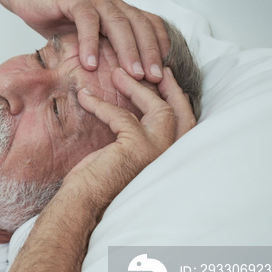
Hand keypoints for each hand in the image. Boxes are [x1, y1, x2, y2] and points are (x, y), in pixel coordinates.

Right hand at [16, 0, 168, 82]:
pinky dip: (90, 42)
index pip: (149, 24)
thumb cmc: (57, 20)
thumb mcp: (86, 38)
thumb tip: (122, 80)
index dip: (159, 46)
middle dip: (148, 52)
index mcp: (118, 10)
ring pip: (118, 22)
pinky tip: (90, 63)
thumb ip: (104, 50)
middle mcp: (111, 2)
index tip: (165, 71)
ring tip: (131, 73)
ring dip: (127, 49)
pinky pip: (87, 20)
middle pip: (138, 25)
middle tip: (153, 77)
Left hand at [62, 67, 194, 213]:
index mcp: (171, 159)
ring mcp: (158, 152)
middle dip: (170, 88)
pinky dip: (102, 104)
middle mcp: (171, 157)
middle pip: (182, 113)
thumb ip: (137, 137)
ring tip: (119, 74)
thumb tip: (132, 112)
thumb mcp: (125, 155)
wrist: (85, 203)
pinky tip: (86, 97)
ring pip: (157, 108)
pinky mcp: (138, 146)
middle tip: (156, 69)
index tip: (166, 81)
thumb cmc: (100, 182)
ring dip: (137, 88)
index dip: (179, 101)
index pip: (186, 125)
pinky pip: (121, 115)